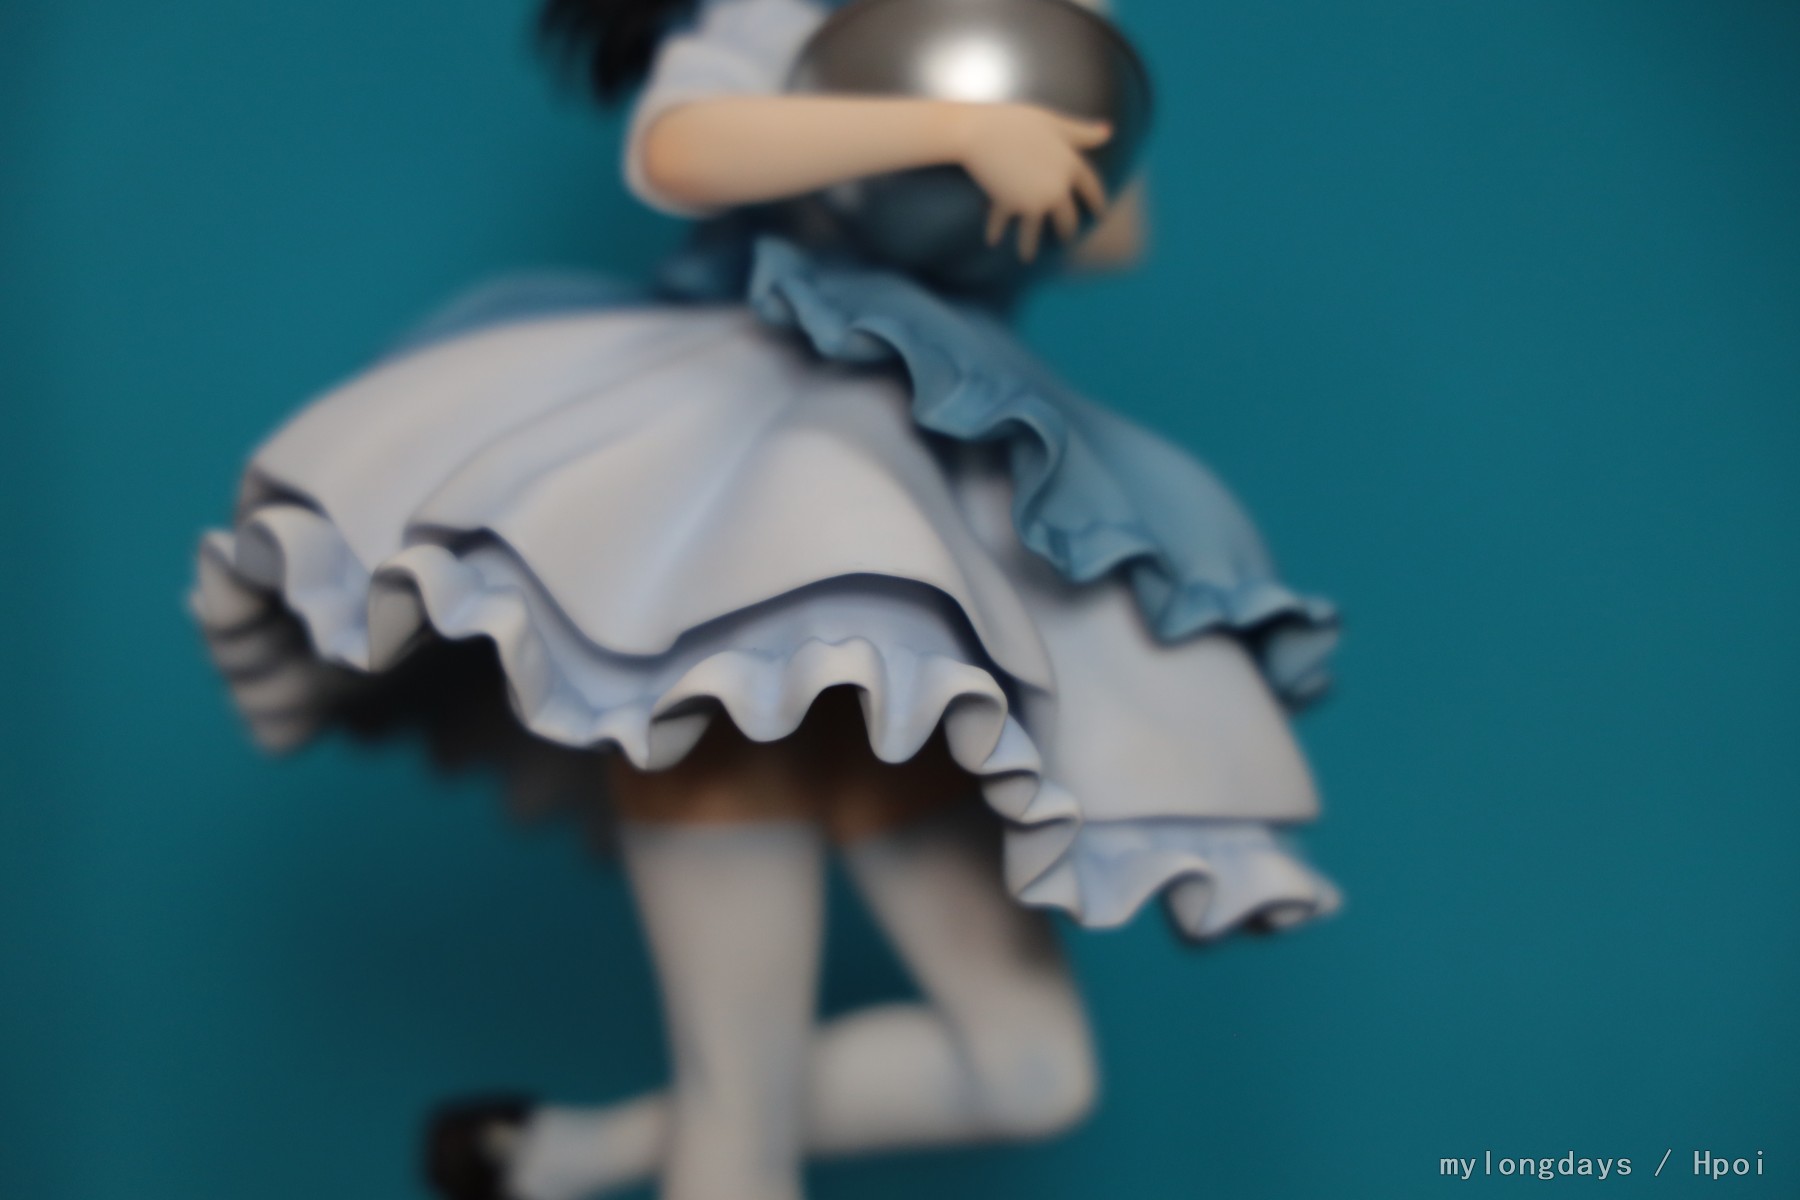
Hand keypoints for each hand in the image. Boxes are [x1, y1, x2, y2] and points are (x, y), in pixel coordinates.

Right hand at [952, 103, 1111, 261]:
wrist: (977, 132)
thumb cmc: (1014, 121)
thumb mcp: (1053, 123)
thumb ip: (1081, 132)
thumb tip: (1109, 131)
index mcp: (1071, 164)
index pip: (1092, 188)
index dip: (1097, 202)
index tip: (1101, 215)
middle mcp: (1058, 188)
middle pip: (1068, 219)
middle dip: (1066, 231)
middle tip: (1066, 240)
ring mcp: (1033, 201)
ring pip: (1034, 233)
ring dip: (1029, 248)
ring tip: (1027, 258)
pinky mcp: (1009, 206)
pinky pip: (1002, 224)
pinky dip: (995, 232)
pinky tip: (991, 241)